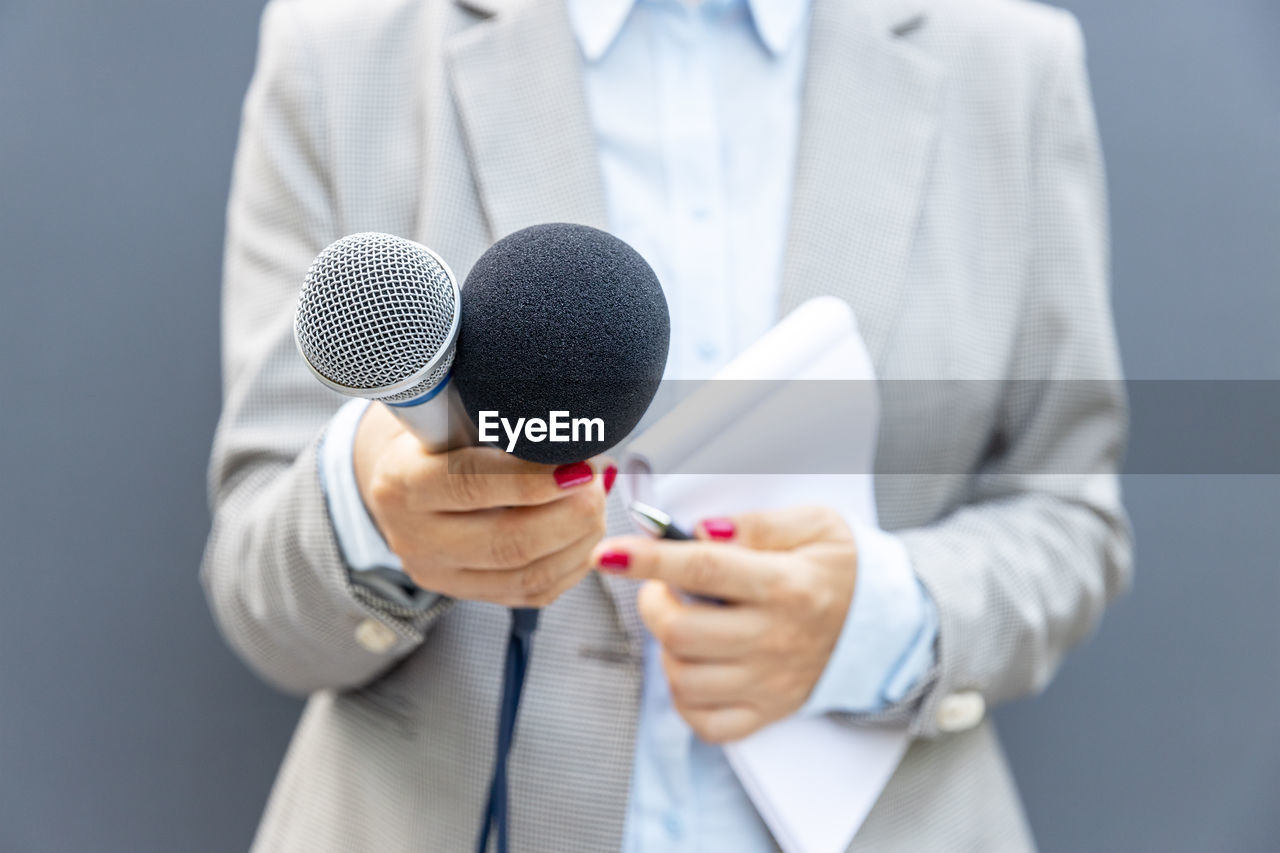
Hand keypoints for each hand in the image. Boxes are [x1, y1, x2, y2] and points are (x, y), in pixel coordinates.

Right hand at [354, 402, 613, 606]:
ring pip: (524, 574)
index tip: (580, 467)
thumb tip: (573, 437)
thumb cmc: (438, 432)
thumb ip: (500, 420)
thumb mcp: (452, 411)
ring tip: (598, 506)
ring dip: (578, 542)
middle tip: (598, 486)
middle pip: (506, 542)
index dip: (532, 479)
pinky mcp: (465, 592)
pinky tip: (587, 537)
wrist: (403, 475)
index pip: (471, 485)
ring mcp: (438, 572)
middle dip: (570, 516)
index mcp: (401, 481)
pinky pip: (531, 593)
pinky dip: (571, 566)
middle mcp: (413, 536)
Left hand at [590, 506, 856, 742]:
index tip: (608, 552)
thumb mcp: (814, 526)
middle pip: (681, 632)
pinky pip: (704, 721)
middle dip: (652, 602)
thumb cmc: (838, 569)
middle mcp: (774, 639)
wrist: (883, 625)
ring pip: (683, 678)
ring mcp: (769, 683)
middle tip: (663, 586)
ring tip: (684, 622)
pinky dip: (685, 695)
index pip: (702, 568)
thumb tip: (701, 530)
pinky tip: (696, 663)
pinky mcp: (766, 712)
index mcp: (786, 585)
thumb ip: (756, 524)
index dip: (647, 559)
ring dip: (666, 646)